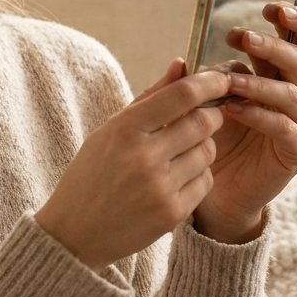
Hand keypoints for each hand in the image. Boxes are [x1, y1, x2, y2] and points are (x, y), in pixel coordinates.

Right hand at [35, 61, 230, 272]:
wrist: (75, 232)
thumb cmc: (92, 173)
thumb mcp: (111, 130)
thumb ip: (150, 97)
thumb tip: (181, 64)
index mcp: (124, 129)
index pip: (181, 95)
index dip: (209, 83)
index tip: (221, 78)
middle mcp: (144, 156)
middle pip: (203, 122)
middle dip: (211, 115)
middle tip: (205, 115)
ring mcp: (160, 187)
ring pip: (208, 152)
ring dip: (202, 146)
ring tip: (180, 151)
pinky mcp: (172, 213)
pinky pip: (206, 181)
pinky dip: (198, 175)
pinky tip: (176, 177)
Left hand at [195, 2, 296, 242]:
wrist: (217, 190)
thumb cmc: (211, 139)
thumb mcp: (201, 104)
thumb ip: (197, 83)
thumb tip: (180, 59)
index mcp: (278, 74)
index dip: (293, 19)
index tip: (270, 7)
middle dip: (271, 44)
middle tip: (241, 36)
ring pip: (292, 91)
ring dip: (258, 82)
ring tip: (228, 82)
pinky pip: (285, 126)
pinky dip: (260, 115)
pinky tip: (234, 110)